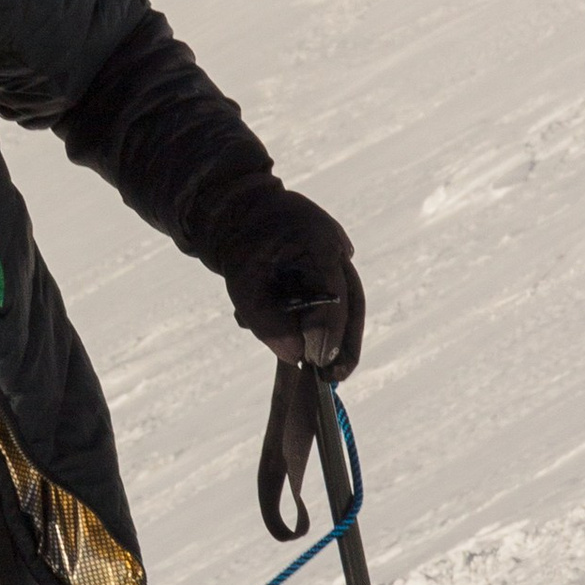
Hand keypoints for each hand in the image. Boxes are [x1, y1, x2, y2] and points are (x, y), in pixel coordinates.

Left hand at [220, 189, 363, 376]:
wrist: (232, 208)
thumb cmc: (236, 241)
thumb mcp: (242, 284)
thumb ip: (267, 322)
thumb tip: (296, 358)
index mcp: (319, 243)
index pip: (334, 299)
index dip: (326, 335)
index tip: (317, 364)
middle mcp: (334, 248)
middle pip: (352, 302)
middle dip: (345, 343)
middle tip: (337, 376)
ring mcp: (334, 254)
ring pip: (346, 302)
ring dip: (335, 336)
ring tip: (328, 370)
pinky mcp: (324, 265)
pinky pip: (328, 298)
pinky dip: (315, 319)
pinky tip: (292, 338)